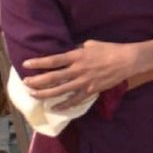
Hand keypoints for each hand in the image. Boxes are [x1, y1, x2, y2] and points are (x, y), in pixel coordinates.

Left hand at [23, 40, 139, 109]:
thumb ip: (76, 49)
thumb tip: (66, 53)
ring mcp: (84, 82)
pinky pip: (74, 100)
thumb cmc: (109, 49)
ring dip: (45, 94)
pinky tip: (54, 108)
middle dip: (37, 81)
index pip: (53, 60)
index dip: (38, 62)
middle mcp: (77, 69)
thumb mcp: (90, 44)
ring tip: (34, 95)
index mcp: (77, 56)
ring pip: (60, 91)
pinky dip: (64, 105)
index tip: (26, 64)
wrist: (126, 61)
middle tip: (26, 83)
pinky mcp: (90, 91)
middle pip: (53, 77)